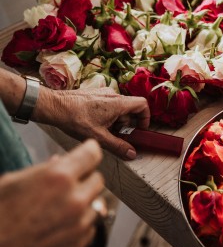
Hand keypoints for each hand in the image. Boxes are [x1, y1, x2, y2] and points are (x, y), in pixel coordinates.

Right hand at [0, 140, 103, 246]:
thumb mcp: (11, 183)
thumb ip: (42, 170)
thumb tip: (59, 161)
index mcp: (58, 178)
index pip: (92, 154)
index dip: (89, 150)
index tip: (89, 150)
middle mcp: (75, 200)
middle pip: (98, 179)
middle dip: (85, 179)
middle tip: (66, 184)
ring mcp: (79, 224)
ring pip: (95, 204)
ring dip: (83, 203)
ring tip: (56, 209)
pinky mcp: (78, 244)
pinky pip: (90, 227)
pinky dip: (79, 224)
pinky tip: (58, 226)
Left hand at [33, 87, 149, 159]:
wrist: (53, 106)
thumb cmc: (74, 118)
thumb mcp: (99, 137)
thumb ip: (118, 146)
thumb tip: (131, 153)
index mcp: (118, 103)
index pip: (142, 105)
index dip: (145, 118)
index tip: (140, 130)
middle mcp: (113, 95)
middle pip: (129, 110)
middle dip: (126, 125)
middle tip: (117, 137)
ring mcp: (104, 93)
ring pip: (118, 109)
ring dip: (115, 122)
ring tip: (102, 132)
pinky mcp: (95, 94)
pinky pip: (108, 105)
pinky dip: (107, 116)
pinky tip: (94, 125)